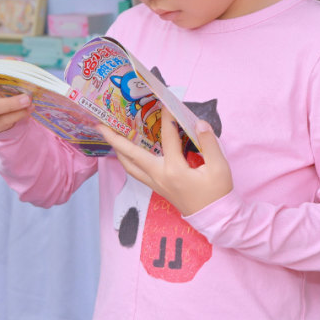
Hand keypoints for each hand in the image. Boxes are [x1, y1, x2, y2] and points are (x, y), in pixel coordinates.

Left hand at [97, 110, 232, 216]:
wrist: (214, 218)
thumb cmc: (217, 192)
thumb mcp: (220, 167)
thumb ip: (209, 143)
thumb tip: (199, 123)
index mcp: (174, 169)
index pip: (168, 137)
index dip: (168, 117)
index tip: (166, 101)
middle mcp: (159, 175)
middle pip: (131, 155)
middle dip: (115, 139)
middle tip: (100, 125)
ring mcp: (155, 183)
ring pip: (129, 166)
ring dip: (118, 151)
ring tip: (110, 137)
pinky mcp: (157, 188)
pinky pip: (136, 172)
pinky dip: (127, 161)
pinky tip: (127, 153)